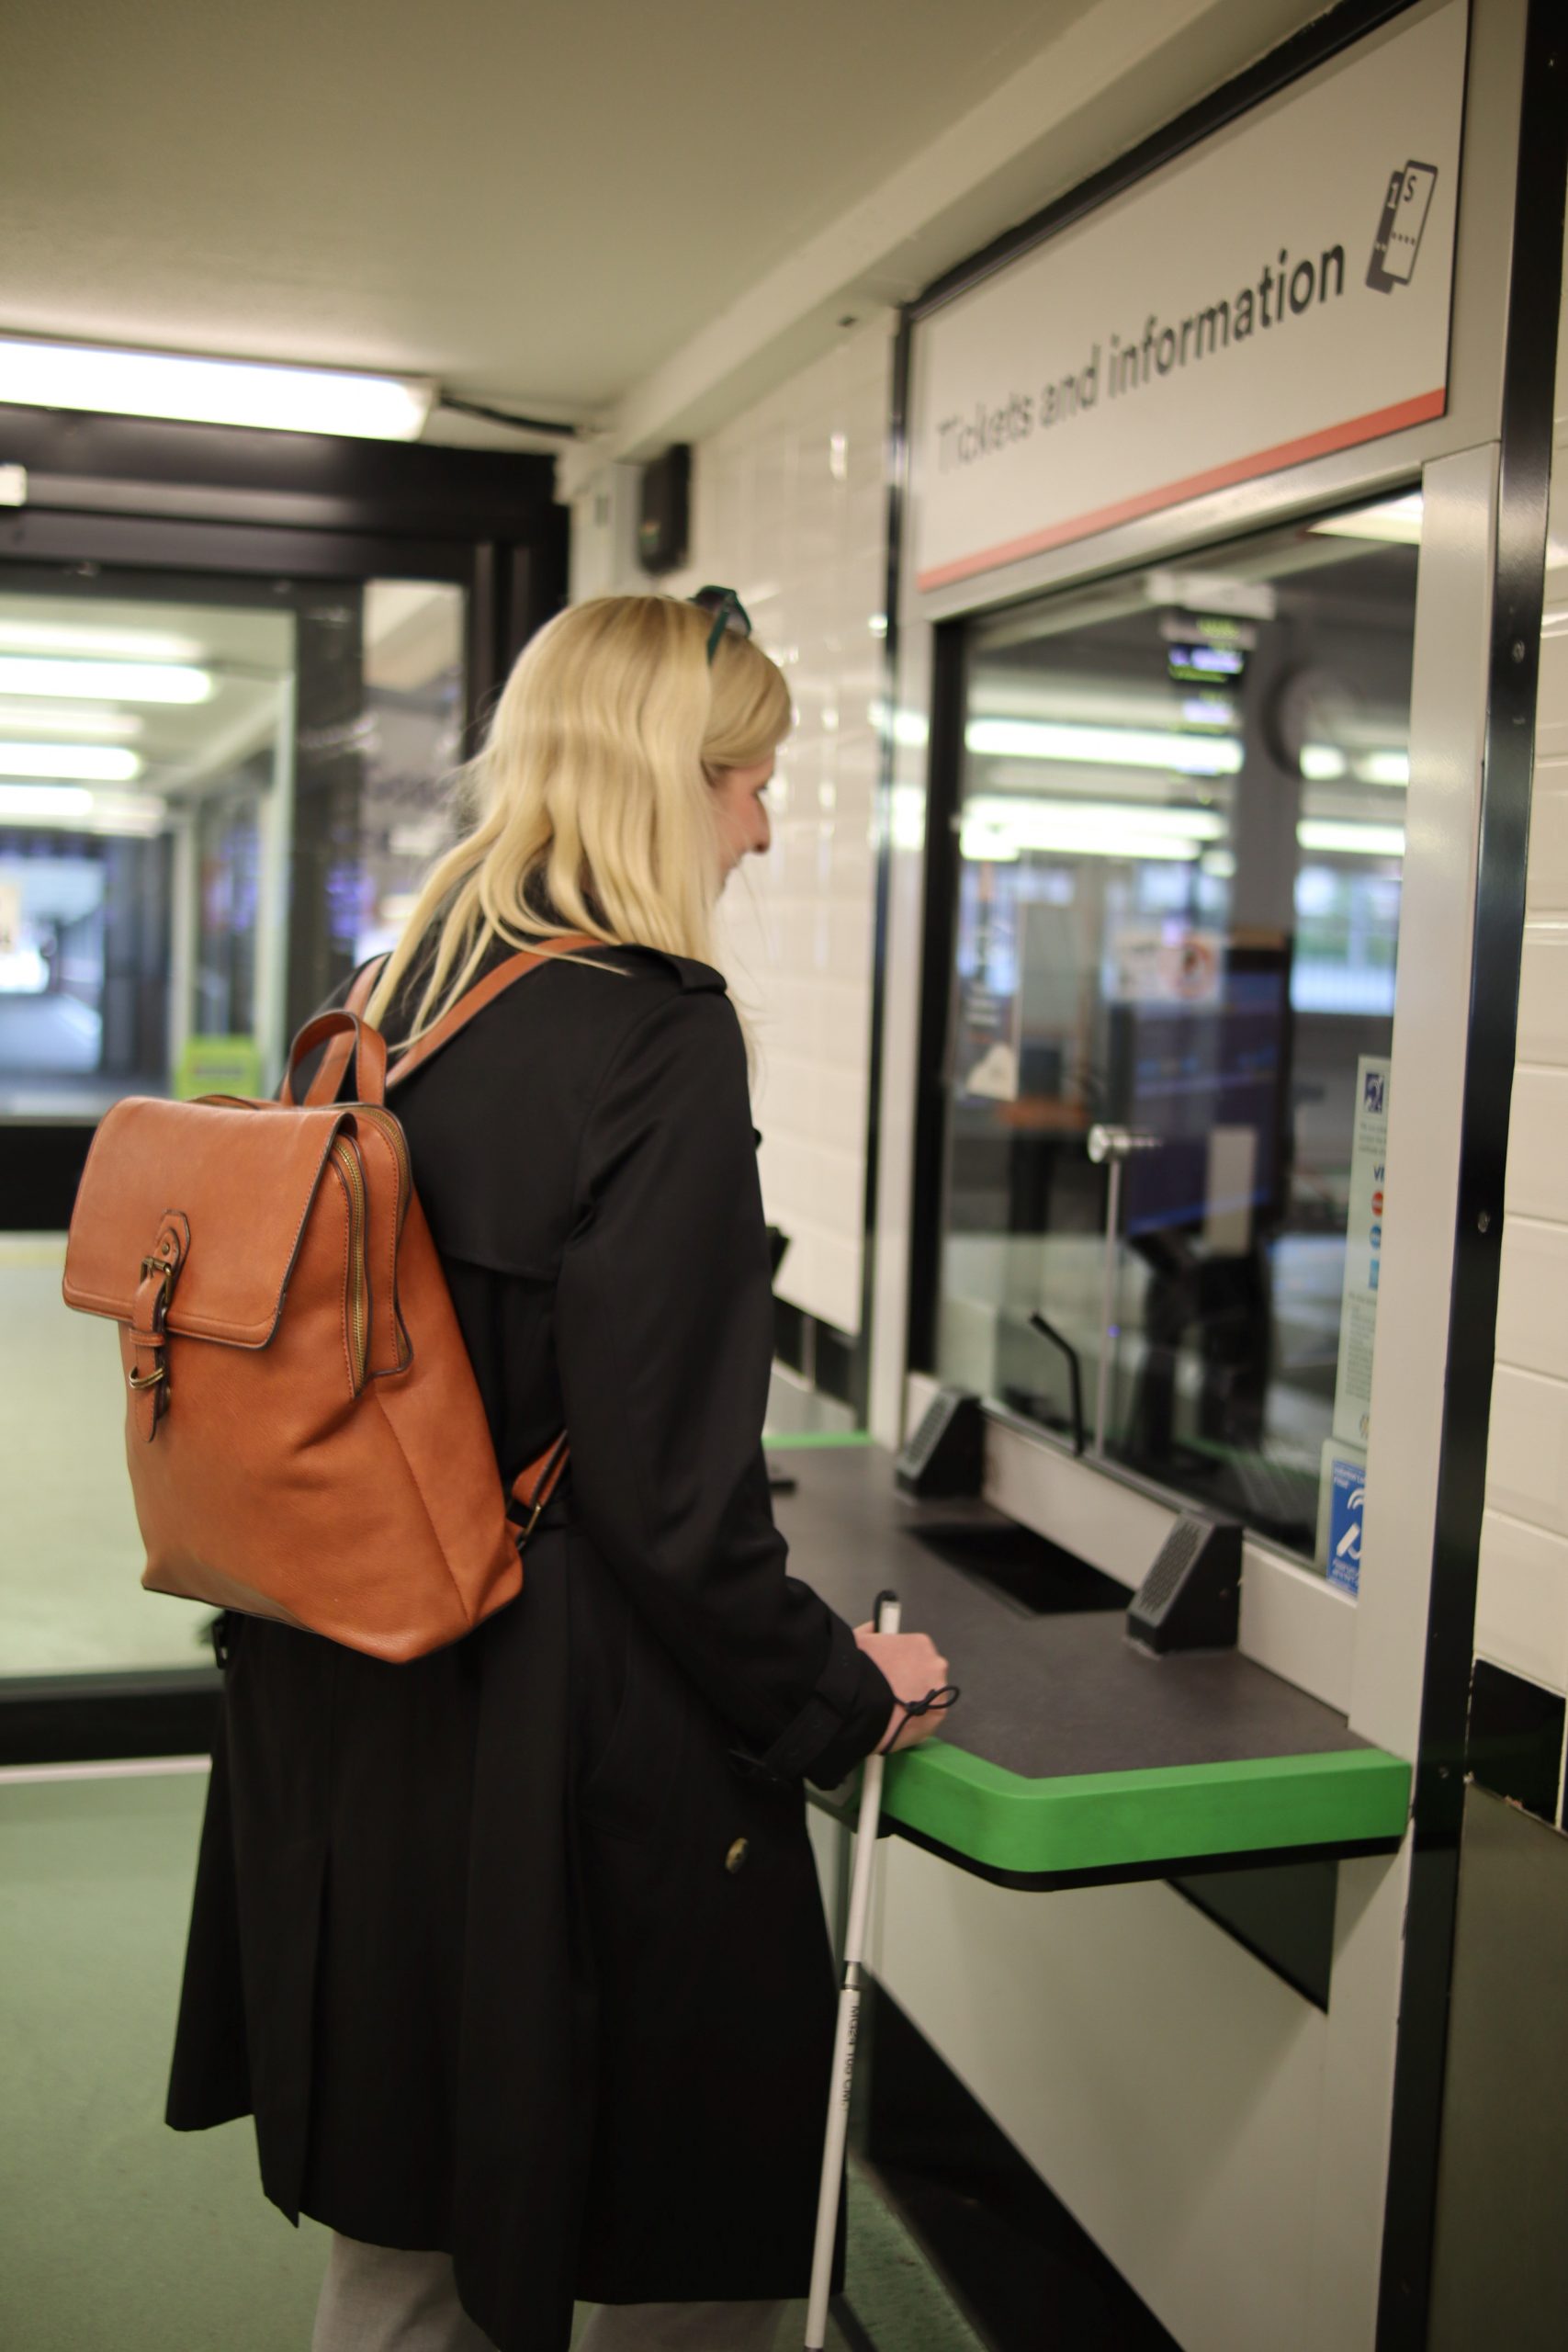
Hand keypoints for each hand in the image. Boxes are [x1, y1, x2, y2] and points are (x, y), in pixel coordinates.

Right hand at [854, 1624, 952, 1752]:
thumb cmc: (861, 1669)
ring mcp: (939, 1689)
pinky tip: (900, 1720)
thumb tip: (875, 1627)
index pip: (916, 1652)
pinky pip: (928, 1716)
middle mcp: (935, 1664)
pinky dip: (917, 1718)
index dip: (902, 1664)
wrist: (861, 1702)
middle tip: (892, 1691)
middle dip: (912, 1680)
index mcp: (920, 1643)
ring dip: (916, 1699)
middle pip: (926, 1672)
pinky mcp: (938, 1714)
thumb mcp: (860, 1639)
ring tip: (894, 1708)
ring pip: (929, 1695)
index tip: (891, 1673)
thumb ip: (872, 1631)